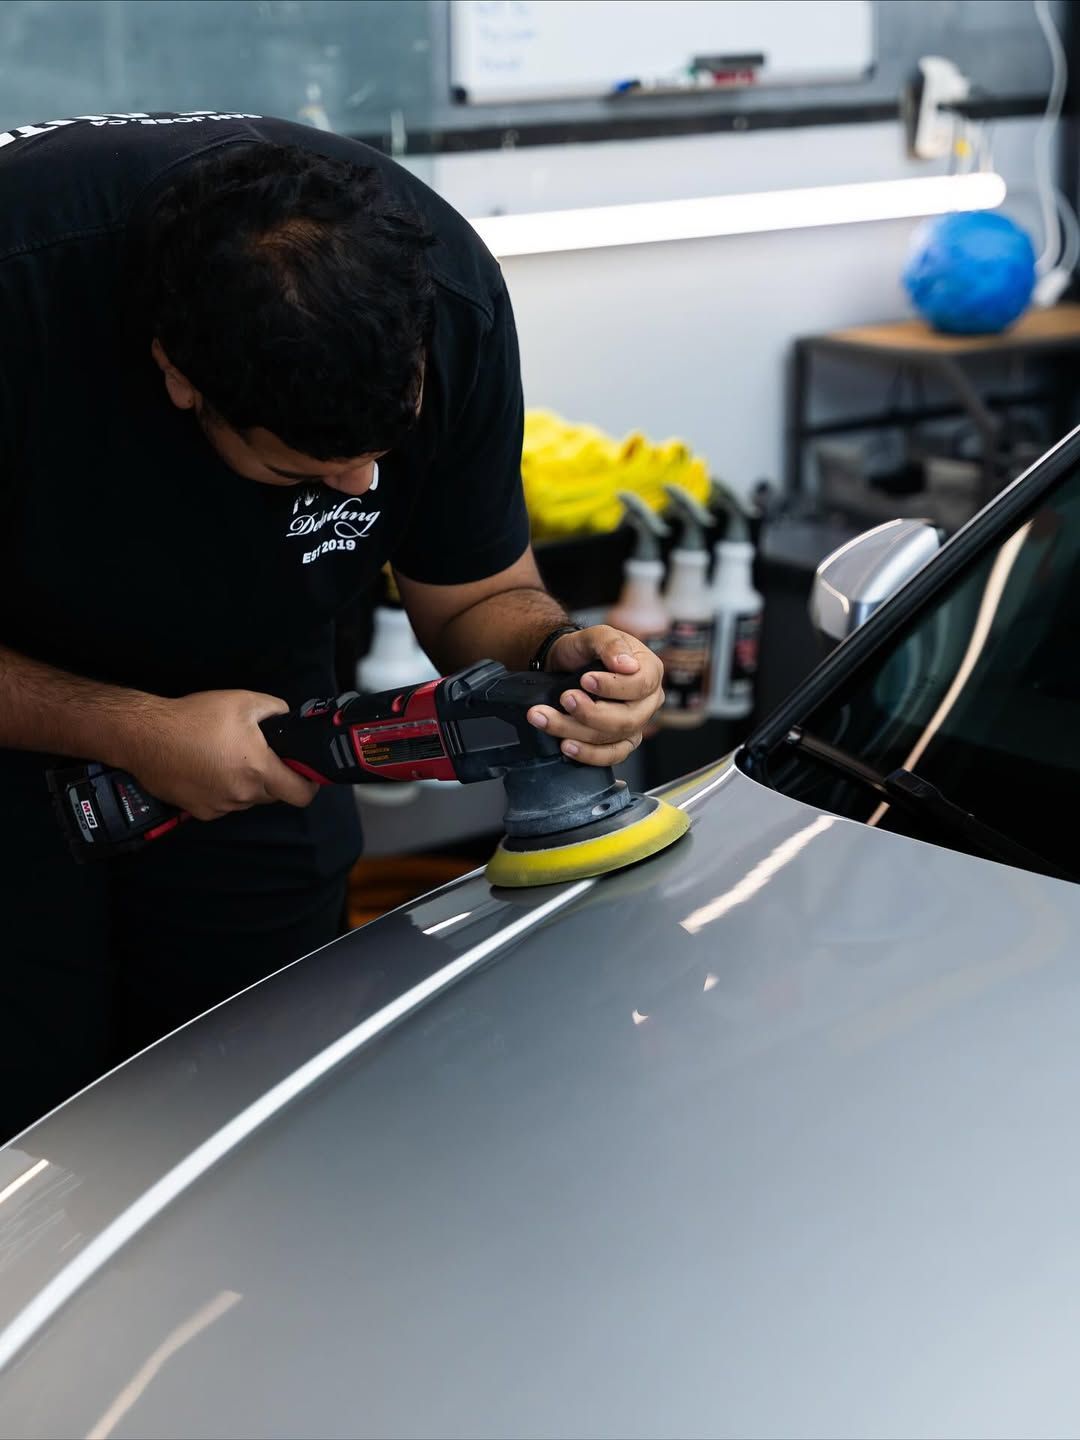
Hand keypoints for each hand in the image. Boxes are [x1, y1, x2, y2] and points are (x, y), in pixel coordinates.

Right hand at [121, 690, 319, 820]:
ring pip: (247, 800)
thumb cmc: (195, 717)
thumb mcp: (244, 701)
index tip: (304, 772)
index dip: (309, 784)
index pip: (300, 794)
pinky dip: (223, 791)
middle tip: (260, 755)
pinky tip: (209, 769)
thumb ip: (275, 710)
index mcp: (258, 770)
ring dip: (247, 785)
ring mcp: (220, 807)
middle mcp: (242, 795)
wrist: (146, 736)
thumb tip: (287, 718)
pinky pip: (223, 805)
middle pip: (274, 796)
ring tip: (228, 758)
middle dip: (274, 778)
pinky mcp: (199, 812)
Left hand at [526, 626, 664, 766]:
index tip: (586, 680)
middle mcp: (647, 701)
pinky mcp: (620, 742)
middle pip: (627, 719)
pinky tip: (566, 745)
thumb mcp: (595, 634)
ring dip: (574, 730)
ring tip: (545, 717)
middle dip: (590, 712)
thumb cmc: (584, 650)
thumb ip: (610, 643)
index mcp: (650, 671)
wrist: (564, 665)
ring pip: (612, 738)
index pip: (641, 685)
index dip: (613, 686)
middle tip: (564, 698)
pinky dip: (587, 754)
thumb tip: (626, 664)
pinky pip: (610, 756)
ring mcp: (635, 725)